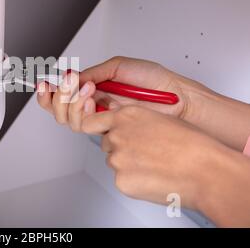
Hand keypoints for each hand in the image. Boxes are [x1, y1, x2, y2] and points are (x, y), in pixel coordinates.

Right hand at [37, 56, 249, 150]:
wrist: (175, 97)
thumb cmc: (154, 80)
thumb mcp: (118, 66)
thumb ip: (93, 72)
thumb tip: (71, 79)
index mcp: (94, 88)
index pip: (64, 94)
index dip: (49, 92)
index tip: (43, 83)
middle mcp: (94, 105)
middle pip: (60, 110)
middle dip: (59, 96)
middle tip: (69, 83)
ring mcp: (101, 118)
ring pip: (69, 120)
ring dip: (72, 102)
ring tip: (88, 88)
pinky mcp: (109, 128)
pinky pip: (85, 126)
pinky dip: (83, 110)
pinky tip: (93, 99)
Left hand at [81, 105, 226, 210]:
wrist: (205, 170)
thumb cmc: (190, 144)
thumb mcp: (159, 118)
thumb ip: (134, 119)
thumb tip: (119, 119)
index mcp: (126, 116)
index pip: (91, 122)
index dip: (97, 128)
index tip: (100, 132)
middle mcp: (117, 135)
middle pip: (106, 143)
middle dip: (120, 147)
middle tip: (144, 153)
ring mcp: (117, 159)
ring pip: (115, 162)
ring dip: (128, 164)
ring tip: (154, 166)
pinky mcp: (122, 181)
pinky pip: (122, 180)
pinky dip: (134, 181)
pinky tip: (154, 178)